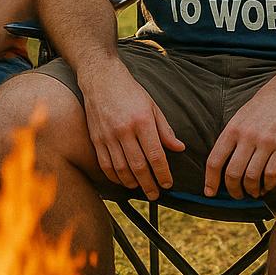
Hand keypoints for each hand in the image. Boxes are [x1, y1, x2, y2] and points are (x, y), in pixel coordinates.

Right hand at [83, 64, 184, 199]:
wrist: (101, 79)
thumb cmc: (130, 92)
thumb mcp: (153, 107)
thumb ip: (165, 130)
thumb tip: (179, 148)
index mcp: (142, 121)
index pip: (155, 155)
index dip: (163, 173)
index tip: (168, 184)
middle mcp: (124, 130)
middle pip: (138, 166)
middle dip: (149, 184)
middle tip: (156, 195)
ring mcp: (108, 135)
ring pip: (121, 169)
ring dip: (132, 183)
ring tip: (141, 189)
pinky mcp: (96, 138)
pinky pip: (105, 164)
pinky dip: (114, 177)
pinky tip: (123, 181)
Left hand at [204, 75, 275, 198]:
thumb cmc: (263, 105)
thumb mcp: (240, 116)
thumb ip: (231, 138)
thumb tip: (221, 165)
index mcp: (233, 129)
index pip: (215, 161)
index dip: (210, 181)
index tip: (210, 193)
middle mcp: (248, 136)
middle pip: (233, 174)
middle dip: (233, 190)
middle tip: (237, 195)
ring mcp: (267, 141)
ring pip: (252, 177)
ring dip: (251, 191)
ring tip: (253, 192)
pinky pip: (272, 174)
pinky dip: (268, 185)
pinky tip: (267, 186)